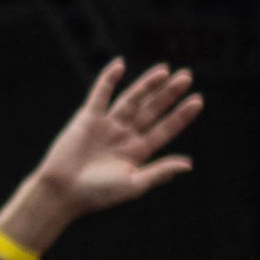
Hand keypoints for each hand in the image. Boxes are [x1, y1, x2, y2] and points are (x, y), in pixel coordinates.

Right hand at [24, 61, 201, 232]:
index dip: (181, 115)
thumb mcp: (134, 185)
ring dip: (147, 84)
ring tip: (165, 70)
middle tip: (186, 77)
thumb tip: (188, 164)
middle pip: (152, 110)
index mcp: (138, 152)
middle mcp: (125, 135)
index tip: (197, 100)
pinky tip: (120, 65)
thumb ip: (159, 172)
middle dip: (169, 94)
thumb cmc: (97, 194)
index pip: (165, 129)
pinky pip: (100, 95)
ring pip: (131, 99)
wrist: (62, 191)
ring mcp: (107, 125)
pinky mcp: (87, 118)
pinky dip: (108, 79)